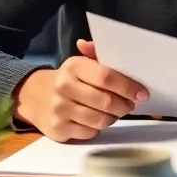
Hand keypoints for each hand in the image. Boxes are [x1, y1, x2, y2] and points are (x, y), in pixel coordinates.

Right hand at [12, 38, 148, 141]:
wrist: (35, 97)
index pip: (107, 77)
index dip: (128, 86)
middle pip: (106, 101)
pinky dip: (98, 128)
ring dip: (113, 117)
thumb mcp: (81, 63)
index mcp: (74, 66)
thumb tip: (89, 43)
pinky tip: (95, 119)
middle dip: (125, 105)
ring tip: (113, 111)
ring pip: (100, 120)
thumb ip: (96, 54)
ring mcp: (59, 109)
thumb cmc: (69, 79)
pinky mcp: (58, 129)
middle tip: (129, 104)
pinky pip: (90, 132)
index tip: (142, 93)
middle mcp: (64, 87)